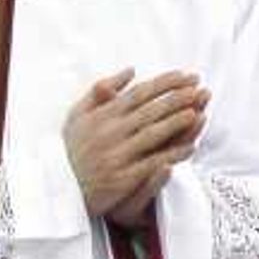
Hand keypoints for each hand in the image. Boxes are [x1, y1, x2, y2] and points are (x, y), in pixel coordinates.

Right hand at [65, 67, 208, 225]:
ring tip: (198, 113)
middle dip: (177, 99)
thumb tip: (131, 70)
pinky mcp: (121, 178)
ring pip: (152, 135)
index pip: (138, 94)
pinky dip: (171, 154)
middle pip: (149, 111)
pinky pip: (151, 163)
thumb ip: (101, 91)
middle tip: (200, 90)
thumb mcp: (78, 115)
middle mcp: (109, 132)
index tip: (186, 76)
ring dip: (177, 123)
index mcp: (101, 115)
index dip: (164, 84)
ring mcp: (116, 155)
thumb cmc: (72, 149)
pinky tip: (190, 147)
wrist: (59, 188)